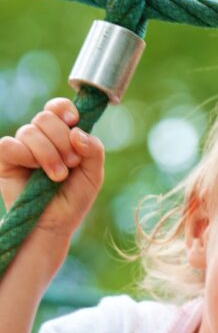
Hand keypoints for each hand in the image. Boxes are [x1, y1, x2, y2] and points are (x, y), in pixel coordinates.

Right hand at [0, 98, 104, 241]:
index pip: (58, 108)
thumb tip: (77, 131)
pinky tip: (34, 170)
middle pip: (45, 117)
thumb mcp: (93, 174)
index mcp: (61, 135)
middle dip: (62, 140)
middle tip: (71, 164)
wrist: (54, 224)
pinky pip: (8, 145)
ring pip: (30, 131)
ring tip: (57, 176)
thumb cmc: (73, 199)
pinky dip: (24, 155)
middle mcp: (40, 137)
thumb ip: (94, 150)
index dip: (65, 109)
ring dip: (48, 153)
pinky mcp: (6, 160)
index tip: (74, 122)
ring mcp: (22, 148)